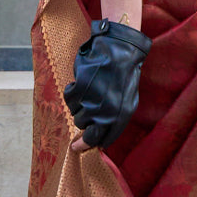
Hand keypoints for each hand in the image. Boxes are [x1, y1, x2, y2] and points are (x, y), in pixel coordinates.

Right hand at [64, 18, 150, 151]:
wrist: (118, 50)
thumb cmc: (124, 75)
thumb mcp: (127, 101)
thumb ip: (115, 120)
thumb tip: (101, 138)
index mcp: (120, 118)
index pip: (102, 140)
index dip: (91, 144)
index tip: (82, 146)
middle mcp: (105, 114)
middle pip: (86, 134)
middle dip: (82, 134)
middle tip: (77, 135)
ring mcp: (91, 103)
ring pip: (76, 117)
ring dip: (80, 107)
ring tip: (90, 92)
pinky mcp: (79, 90)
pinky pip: (69, 100)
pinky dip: (72, 92)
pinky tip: (81, 83)